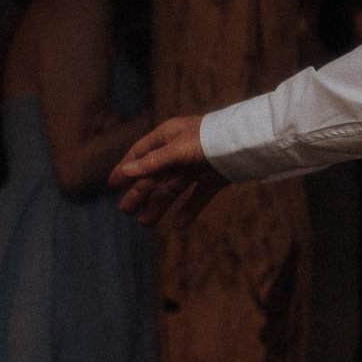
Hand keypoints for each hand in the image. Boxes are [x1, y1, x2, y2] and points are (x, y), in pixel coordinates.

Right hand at [111, 116, 230, 226]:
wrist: (249, 144)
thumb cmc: (210, 139)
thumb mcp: (176, 150)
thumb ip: (152, 163)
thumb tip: (125, 172)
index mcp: (169, 137)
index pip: (141, 153)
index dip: (127, 168)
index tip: (113, 184)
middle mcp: (181, 151)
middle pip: (156, 175)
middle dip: (140, 193)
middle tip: (126, 210)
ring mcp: (197, 166)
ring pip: (174, 188)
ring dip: (159, 204)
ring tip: (145, 222)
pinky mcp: (214, 179)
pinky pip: (198, 197)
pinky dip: (189, 211)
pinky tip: (178, 225)